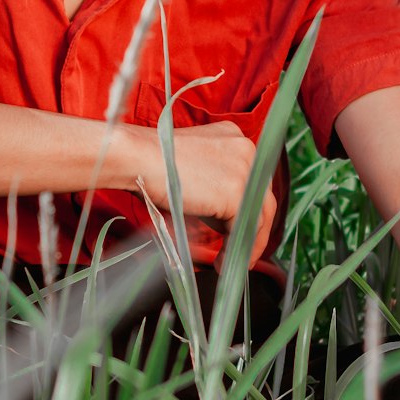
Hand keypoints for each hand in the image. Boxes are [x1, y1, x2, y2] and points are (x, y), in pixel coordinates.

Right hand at [131, 120, 276, 265]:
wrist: (138, 157)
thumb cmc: (154, 164)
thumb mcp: (195, 168)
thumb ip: (215, 184)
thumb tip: (226, 219)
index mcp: (234, 137)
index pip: (252, 178)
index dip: (248, 207)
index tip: (238, 229)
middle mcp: (246, 148)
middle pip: (261, 195)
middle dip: (252, 227)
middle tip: (240, 251)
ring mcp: (244, 169)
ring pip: (260, 214)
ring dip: (247, 243)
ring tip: (229, 262)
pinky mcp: (237, 192)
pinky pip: (246, 228)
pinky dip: (237, 250)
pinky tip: (221, 262)